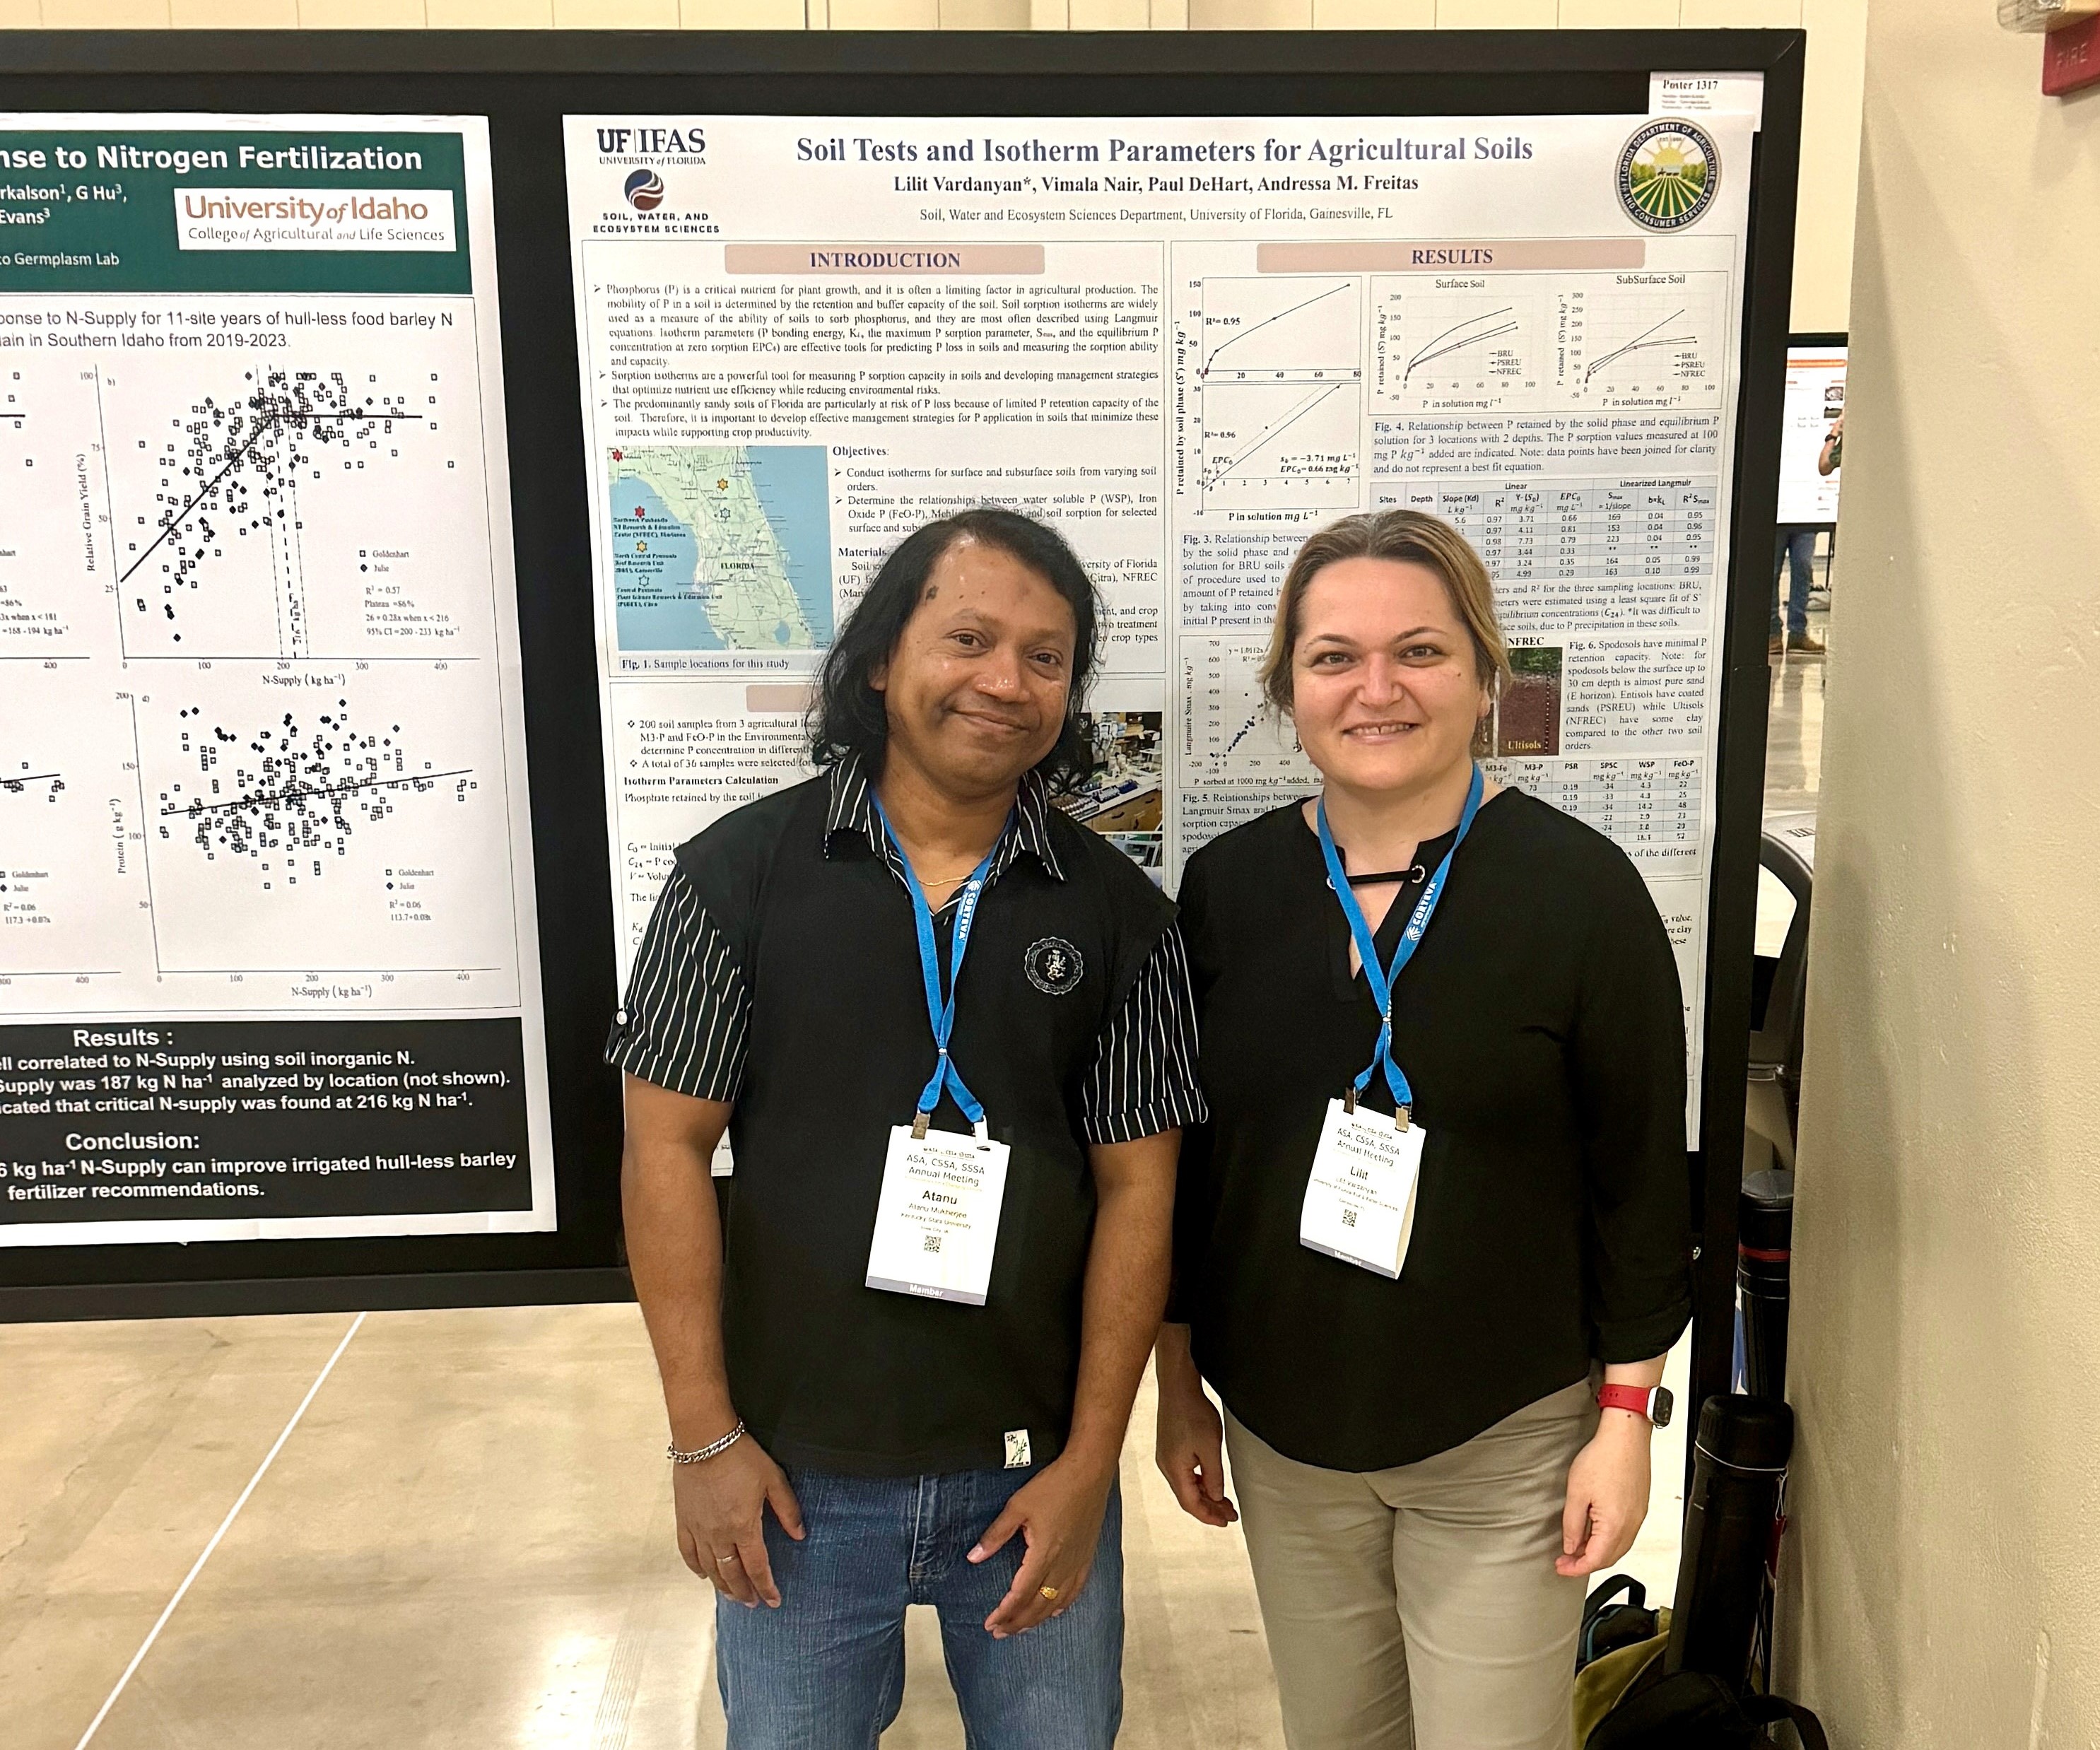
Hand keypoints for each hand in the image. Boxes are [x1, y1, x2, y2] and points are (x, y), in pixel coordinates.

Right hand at [671, 1433, 804, 1607]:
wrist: (704, 1439)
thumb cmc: (742, 1456)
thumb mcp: (773, 1479)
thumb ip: (788, 1509)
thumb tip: (800, 1535)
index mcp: (744, 1526)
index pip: (757, 1567)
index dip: (766, 1587)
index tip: (773, 1601)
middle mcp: (719, 1535)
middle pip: (732, 1574)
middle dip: (745, 1592)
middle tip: (753, 1604)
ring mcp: (699, 1530)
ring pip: (710, 1569)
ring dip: (723, 1586)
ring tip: (734, 1596)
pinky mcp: (683, 1520)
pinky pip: (688, 1553)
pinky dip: (697, 1568)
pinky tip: (704, 1575)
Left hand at [968, 1454, 1113, 1638]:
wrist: (1089, 1472)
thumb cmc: (1053, 1486)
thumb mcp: (1017, 1506)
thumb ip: (996, 1535)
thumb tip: (973, 1557)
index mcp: (1043, 1554)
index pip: (1021, 1594)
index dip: (1005, 1612)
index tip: (990, 1624)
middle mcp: (1062, 1564)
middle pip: (1038, 1605)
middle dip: (1017, 1622)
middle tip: (999, 1632)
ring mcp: (1077, 1562)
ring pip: (1056, 1601)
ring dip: (1037, 1618)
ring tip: (1020, 1627)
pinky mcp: (1086, 1556)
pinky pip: (1075, 1590)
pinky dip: (1062, 1605)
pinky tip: (1054, 1611)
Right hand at [1155, 1364, 1237, 1527]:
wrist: (1178, 1387)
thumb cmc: (1192, 1412)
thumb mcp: (1210, 1447)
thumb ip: (1214, 1476)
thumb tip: (1217, 1497)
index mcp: (1174, 1469)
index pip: (1191, 1504)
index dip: (1209, 1516)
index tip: (1225, 1521)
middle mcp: (1166, 1466)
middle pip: (1188, 1497)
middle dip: (1210, 1508)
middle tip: (1230, 1514)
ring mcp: (1166, 1457)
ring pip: (1186, 1486)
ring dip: (1205, 1495)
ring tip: (1225, 1501)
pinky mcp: (1169, 1449)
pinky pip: (1184, 1474)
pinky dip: (1199, 1482)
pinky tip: (1211, 1482)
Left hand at [1556, 1415, 1651, 1578]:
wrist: (1626, 1437)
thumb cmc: (1604, 1457)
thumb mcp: (1576, 1492)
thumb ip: (1572, 1524)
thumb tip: (1570, 1546)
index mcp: (1614, 1525)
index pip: (1594, 1560)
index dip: (1575, 1568)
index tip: (1561, 1567)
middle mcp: (1630, 1526)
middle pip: (1608, 1558)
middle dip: (1585, 1563)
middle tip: (1565, 1559)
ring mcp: (1637, 1518)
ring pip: (1617, 1548)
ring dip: (1597, 1552)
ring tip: (1576, 1546)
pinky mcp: (1639, 1508)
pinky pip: (1624, 1534)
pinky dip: (1608, 1540)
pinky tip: (1594, 1532)